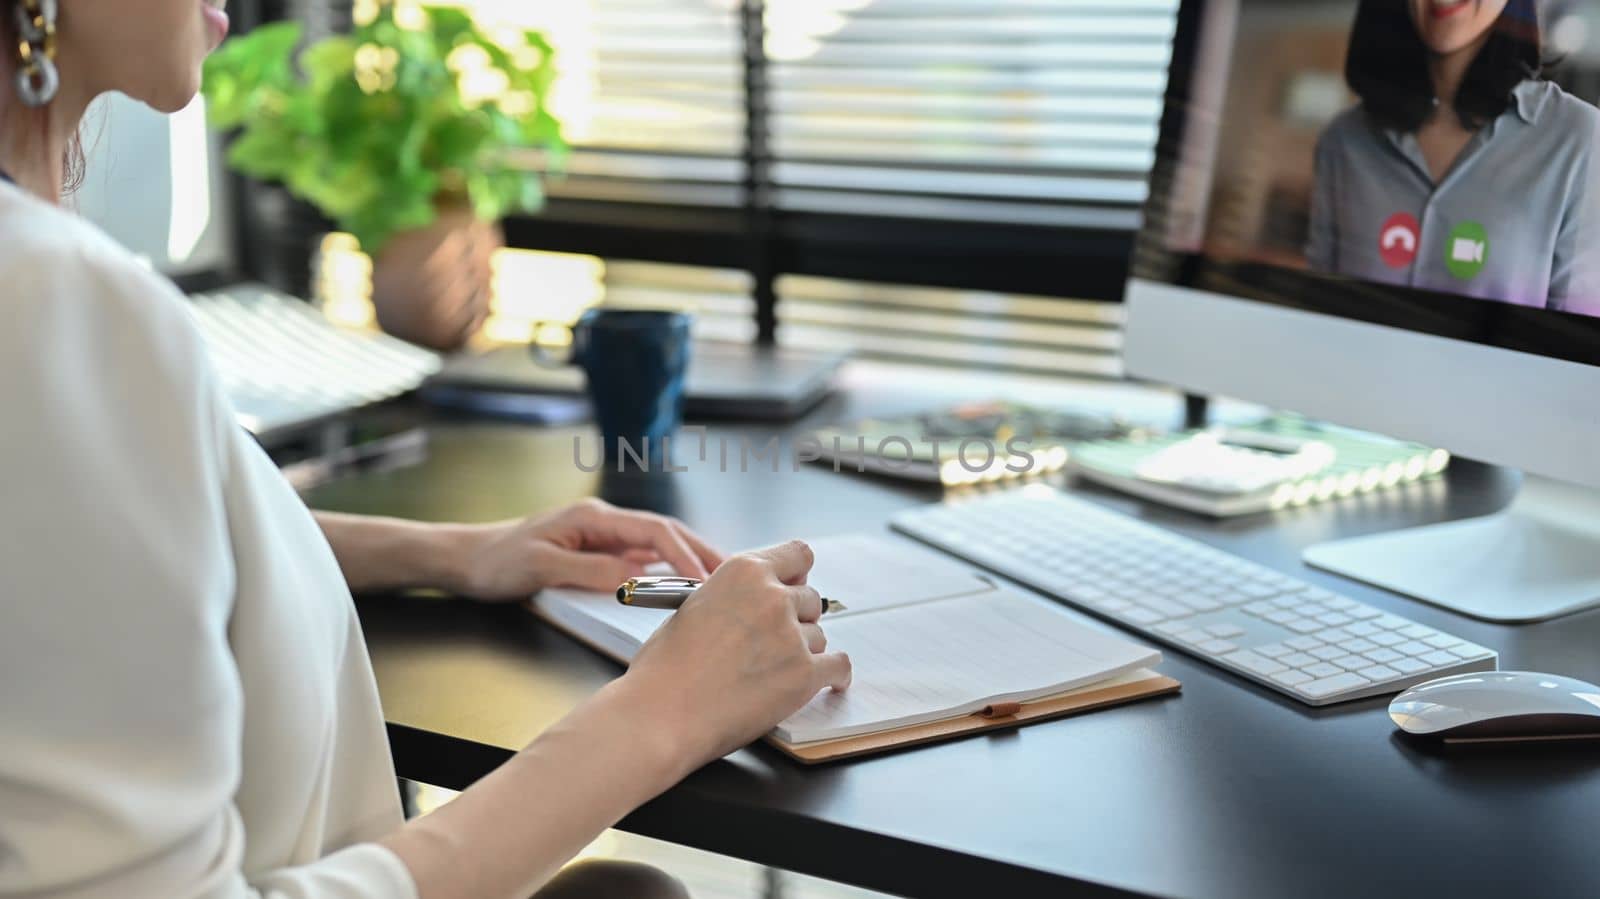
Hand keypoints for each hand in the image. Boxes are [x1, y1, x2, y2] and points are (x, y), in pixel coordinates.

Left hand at [448, 498, 723, 600]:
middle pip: (664, 534)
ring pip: (656, 546)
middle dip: (699, 551)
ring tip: (716, 579)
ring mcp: (601, 538)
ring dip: (687, 560)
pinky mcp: (596, 554)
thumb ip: (591, 570)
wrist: (467, 560)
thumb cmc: (497, 559)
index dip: (684, 554)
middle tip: (731, 573)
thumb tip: (634, 579)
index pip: (654, 531)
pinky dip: (665, 570)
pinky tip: (679, 585)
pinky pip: (639, 560)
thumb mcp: (543, 567)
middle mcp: (603, 523)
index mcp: (594, 517)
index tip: (704, 577)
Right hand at [622, 540, 852, 764]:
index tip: (795, 588)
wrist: (661, 714)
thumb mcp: (696, 605)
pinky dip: (834, 676)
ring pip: (820, 636)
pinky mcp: (804, 674)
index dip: (796, 575)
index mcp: (744, 571)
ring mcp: (791, 635)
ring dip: (804, 651)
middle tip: (775, 641)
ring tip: (772, 672)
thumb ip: (737, 595)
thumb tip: (765, 596)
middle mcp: (772, 596)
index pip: (799, 555)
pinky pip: (838, 666)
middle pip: (811, 599)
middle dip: (797, 618)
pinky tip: (828, 681)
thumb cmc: (665, 667)